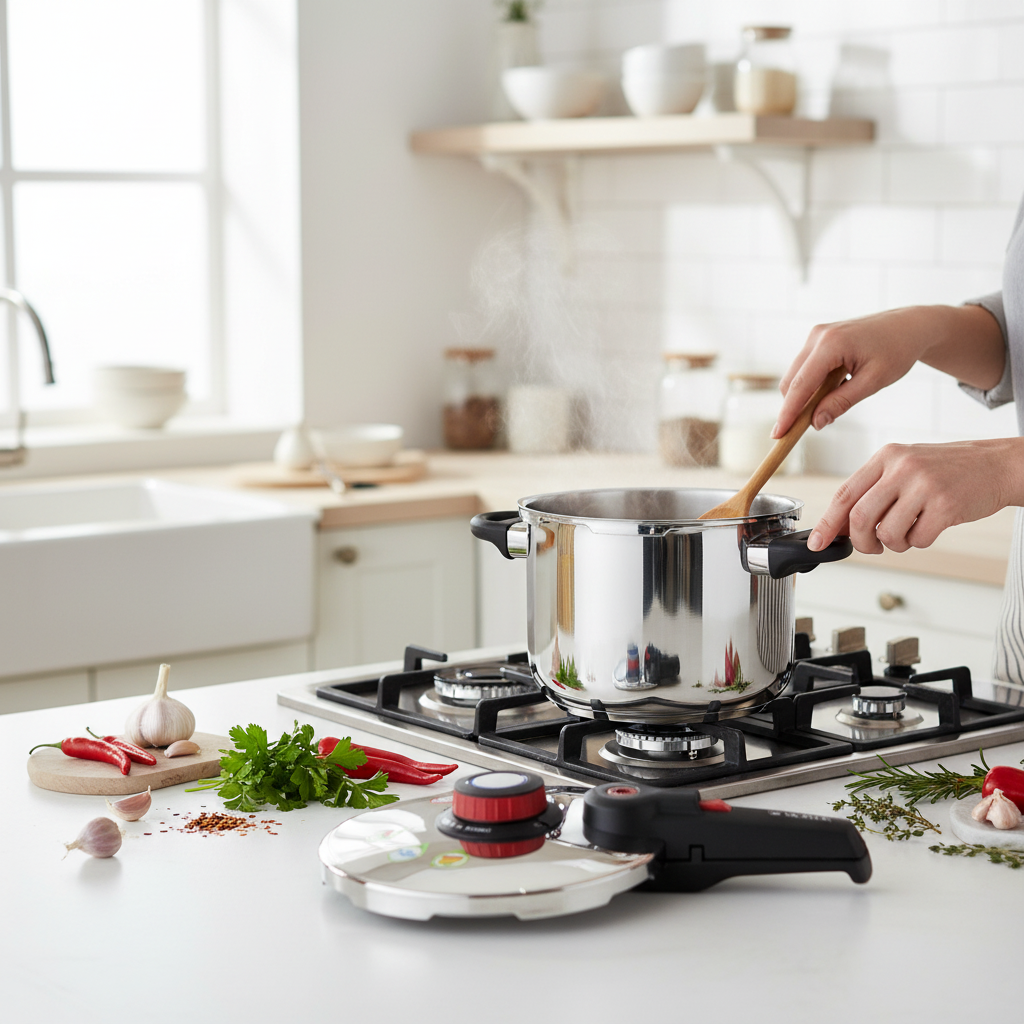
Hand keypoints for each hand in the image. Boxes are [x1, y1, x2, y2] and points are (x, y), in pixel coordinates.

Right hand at [771, 305, 1005, 438]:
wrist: (910, 325)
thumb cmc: (897, 350)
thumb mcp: (873, 381)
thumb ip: (842, 402)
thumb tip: (815, 423)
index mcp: (831, 344)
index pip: (801, 385)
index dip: (788, 413)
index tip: (778, 435)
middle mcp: (817, 336)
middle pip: (792, 381)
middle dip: (794, 407)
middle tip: (808, 429)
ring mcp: (816, 335)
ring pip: (796, 376)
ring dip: (805, 396)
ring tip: (831, 405)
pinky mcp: (818, 339)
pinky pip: (805, 368)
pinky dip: (812, 385)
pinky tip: (835, 389)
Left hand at [808, 438, 1023, 553]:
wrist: (995, 464)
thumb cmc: (944, 470)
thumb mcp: (902, 468)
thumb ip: (872, 492)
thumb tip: (840, 526)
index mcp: (885, 457)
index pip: (844, 494)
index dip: (828, 523)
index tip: (818, 543)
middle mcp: (902, 468)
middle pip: (860, 517)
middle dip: (860, 542)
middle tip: (871, 547)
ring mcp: (924, 485)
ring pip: (887, 533)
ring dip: (894, 544)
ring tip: (908, 532)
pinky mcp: (946, 505)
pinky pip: (918, 539)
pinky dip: (919, 542)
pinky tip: (929, 527)